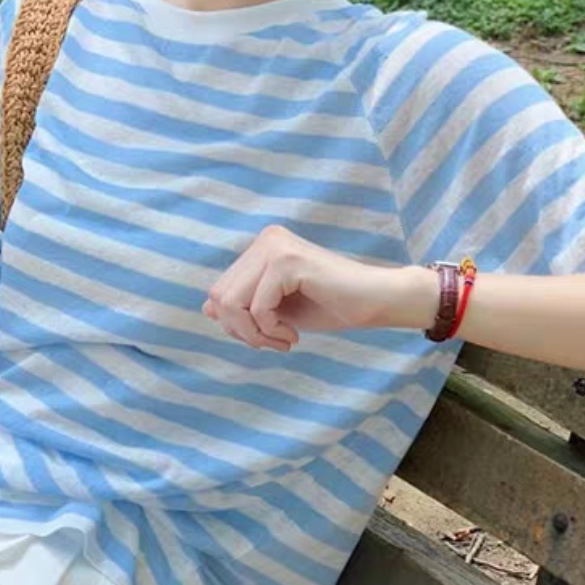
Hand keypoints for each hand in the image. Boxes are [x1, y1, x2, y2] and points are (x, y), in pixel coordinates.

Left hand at [203, 225, 436, 349]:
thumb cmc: (332, 306)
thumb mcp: (278, 310)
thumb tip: (206, 308)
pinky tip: (294, 336)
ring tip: (284, 340)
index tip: (266, 338)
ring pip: (231, 302)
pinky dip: (270, 330)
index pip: (220, 291)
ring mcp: (275, 247)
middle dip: (242, 331)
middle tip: (274, 343)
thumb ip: (244, 307)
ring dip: (255, 334)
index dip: (236, 325)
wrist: (377, 301)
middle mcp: (265, 240)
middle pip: (220, 297)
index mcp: (262, 248)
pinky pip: (256, 307)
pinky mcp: (288, 261)